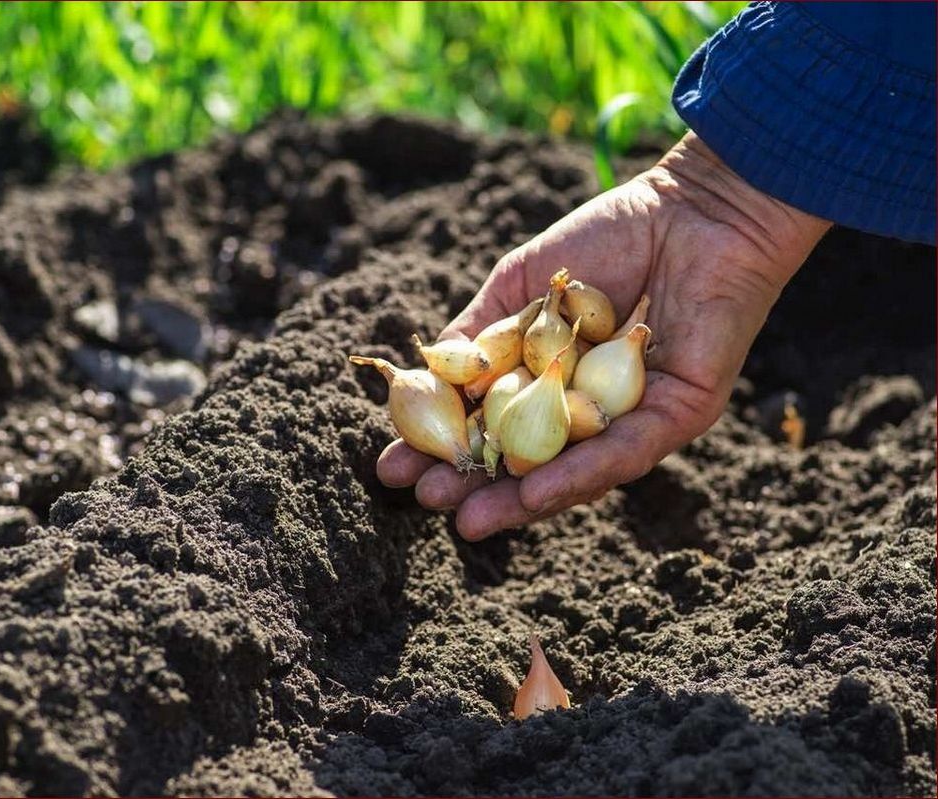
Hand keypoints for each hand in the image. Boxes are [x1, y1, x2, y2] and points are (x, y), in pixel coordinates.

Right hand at [377, 133, 830, 540]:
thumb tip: (427, 378)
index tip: (392, 468)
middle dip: (475, 486)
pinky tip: (534, 493)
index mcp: (551, 379)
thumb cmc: (607, 237)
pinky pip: (624, 454)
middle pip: (527, 462)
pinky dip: (578, 476)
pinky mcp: (679, 415)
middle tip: (426, 501)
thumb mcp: (520, 286)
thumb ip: (477, 333)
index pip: (491, 426)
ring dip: (520, 500)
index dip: (443, 448)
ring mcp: (633, 418)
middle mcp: (590, 409)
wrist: (691, 207)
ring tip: (469, 518)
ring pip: (574, 473)